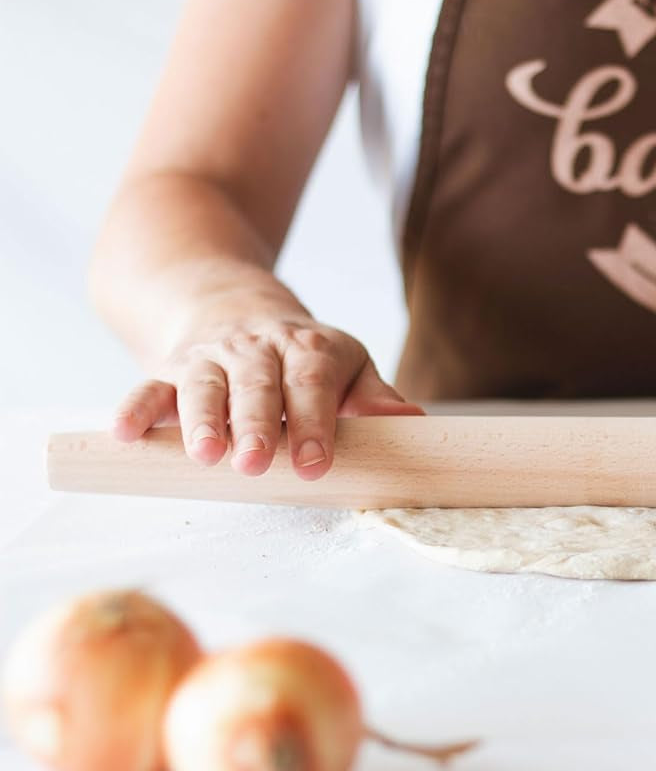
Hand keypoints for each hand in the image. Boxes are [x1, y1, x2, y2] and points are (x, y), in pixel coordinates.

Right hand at [110, 316, 421, 479]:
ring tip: (208, 455)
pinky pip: (148, 388)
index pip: (313, 383)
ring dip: (202, 420)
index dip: (315, 422)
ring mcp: (211, 359)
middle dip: (258, 424)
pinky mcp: (170, 371)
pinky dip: (136, 409)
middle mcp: (257, 350)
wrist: (236, 308)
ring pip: (203, 385)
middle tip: (258, 462)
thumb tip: (414, 419)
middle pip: (257, 385)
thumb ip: (375, 396)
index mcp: (309, 348)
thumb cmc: (305, 357)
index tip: (317, 462)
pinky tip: (126, 434)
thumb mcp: (347, 365)